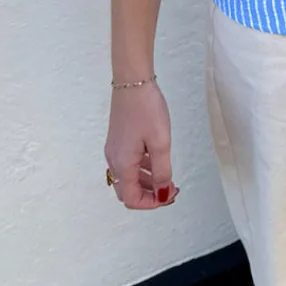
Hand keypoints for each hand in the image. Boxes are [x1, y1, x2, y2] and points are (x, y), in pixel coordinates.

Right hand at [105, 82, 179, 209]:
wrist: (132, 81)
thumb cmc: (147, 110)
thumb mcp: (160, 143)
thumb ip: (162, 171)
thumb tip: (162, 194)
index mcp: (122, 164)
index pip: (132, 199)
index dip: (151, 203)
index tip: (170, 195)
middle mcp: (114, 161)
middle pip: (128, 191)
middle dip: (149, 194)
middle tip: (170, 188)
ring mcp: (115, 150)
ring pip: (129, 177)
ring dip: (148, 182)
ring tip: (168, 176)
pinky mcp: (118, 140)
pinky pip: (129, 163)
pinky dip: (143, 168)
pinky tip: (157, 160)